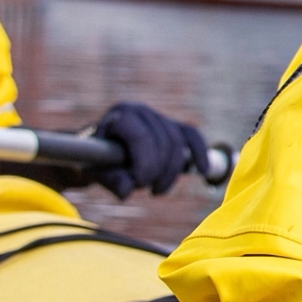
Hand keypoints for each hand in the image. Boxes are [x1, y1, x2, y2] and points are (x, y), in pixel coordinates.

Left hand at [86, 102, 206, 197]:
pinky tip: (204, 170)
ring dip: (171, 172)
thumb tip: (126, 190)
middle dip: (158, 171)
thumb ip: (110, 180)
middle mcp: (141, 111)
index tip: (138, 184)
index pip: (142, 138)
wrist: (100, 152)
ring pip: (177, 144)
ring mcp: (158, 117)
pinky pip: (192, 136)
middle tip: (146, 189)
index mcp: (120, 116)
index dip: (145, 165)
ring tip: (157, 190)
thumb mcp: (97, 172)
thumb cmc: (98, 162)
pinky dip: (199, 152)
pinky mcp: (172, 126)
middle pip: (163, 142)